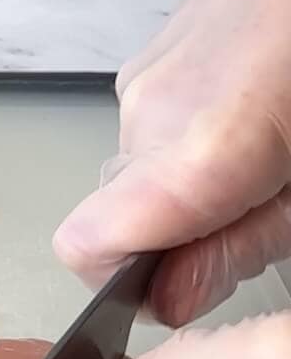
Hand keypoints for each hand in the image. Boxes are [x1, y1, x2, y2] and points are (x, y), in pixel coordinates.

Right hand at [53, 0, 290, 326]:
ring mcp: (141, 82)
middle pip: (113, 219)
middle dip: (175, 236)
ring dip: (187, 188)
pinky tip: (255, 113)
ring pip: (134, 177)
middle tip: (265, 206)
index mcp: (194, 150)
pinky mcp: (148, 60)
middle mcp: (146, 116)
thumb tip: (173, 299)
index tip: (190, 278)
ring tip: (272, 149)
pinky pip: (148, 133)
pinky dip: (188, 144)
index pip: (86, 247)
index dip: (126, 282)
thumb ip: (244, 242)